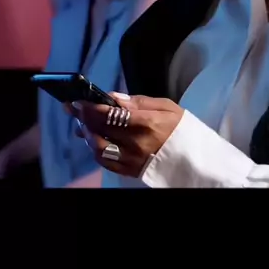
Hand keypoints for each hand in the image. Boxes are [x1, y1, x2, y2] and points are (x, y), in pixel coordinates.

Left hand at [67, 93, 183, 178]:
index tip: (78, 101)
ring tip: (82, 124)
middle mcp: (136, 143)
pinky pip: (106, 162)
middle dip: (83, 118)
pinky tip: (92, 140)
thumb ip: (139, 101)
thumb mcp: (166, 106)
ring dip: (86, 134)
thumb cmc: (181, 128)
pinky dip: (94, 150)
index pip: (110, 114)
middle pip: (100, 129)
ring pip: (98, 148)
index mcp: (146, 123)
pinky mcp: (130, 171)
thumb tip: (114, 97)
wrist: (195, 158)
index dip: (90, 107)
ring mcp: (132, 159)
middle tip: (73, 109)